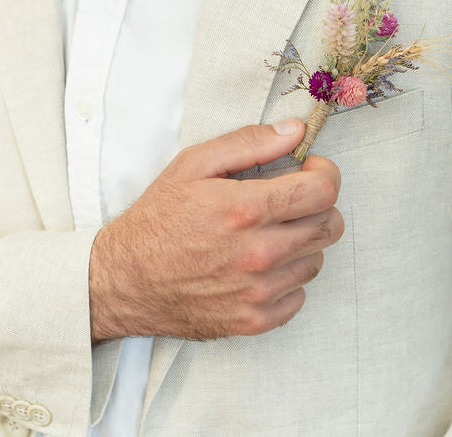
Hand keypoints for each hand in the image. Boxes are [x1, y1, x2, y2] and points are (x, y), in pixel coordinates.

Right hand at [88, 118, 343, 341]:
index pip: (323, 192)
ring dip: (301, 244)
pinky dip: (286, 280)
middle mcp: (258, 253)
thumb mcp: (193, 165)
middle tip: (289, 201)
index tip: (309, 173)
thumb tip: (295, 131)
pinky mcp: (254, 321)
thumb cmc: (156, 220)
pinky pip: (298, 296)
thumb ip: (249, 143)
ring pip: (316, 261)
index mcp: (245, 210)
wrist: (122, 280)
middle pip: (329, 226)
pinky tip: (259, 267)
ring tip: (267, 235)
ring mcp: (258, 292)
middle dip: (316, 206)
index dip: (325, 176)